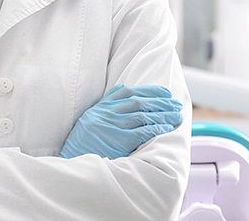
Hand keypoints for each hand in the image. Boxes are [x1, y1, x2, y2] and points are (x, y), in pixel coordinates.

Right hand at [60, 84, 182, 159]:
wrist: (72, 160)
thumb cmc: (83, 142)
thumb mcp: (90, 118)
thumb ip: (106, 105)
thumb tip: (123, 89)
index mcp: (101, 106)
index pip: (129, 91)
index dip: (149, 90)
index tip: (165, 92)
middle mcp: (107, 113)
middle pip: (139, 102)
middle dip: (161, 102)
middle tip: (176, 105)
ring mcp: (112, 125)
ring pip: (143, 115)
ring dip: (163, 115)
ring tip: (176, 116)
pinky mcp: (118, 140)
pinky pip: (142, 132)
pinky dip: (156, 128)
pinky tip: (166, 128)